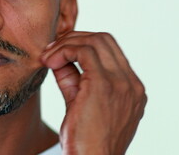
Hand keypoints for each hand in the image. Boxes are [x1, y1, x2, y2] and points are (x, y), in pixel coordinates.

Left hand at [41, 32, 146, 154]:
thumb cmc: (83, 140)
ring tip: (47, 58)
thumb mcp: (78, 103)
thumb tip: (59, 58)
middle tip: (50, 51)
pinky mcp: (104, 85)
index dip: (81, 45)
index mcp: (131, 89)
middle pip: (104, 39)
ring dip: (66, 44)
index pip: (109, 50)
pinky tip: (50, 62)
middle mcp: (131, 83)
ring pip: (95, 40)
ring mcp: (121, 83)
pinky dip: (64, 50)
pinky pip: (84, 51)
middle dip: (73, 39)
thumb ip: (73, 79)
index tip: (58, 53)